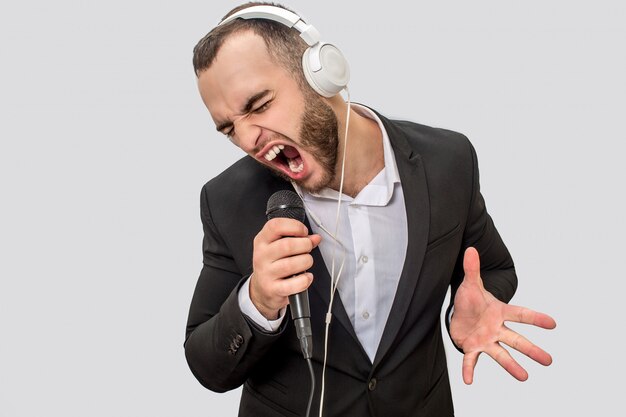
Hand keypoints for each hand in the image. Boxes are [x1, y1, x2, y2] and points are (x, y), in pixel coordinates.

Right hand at [250, 218, 321, 319]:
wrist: (262, 290)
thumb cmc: (273, 265)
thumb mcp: (279, 248)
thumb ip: (298, 240)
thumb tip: (315, 238)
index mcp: (262, 241)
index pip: (275, 226)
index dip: (294, 226)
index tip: (303, 232)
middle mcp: (261, 256)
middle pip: (287, 245)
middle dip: (305, 245)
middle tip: (308, 248)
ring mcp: (266, 273)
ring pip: (292, 264)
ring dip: (306, 262)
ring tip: (306, 262)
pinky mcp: (273, 289)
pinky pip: (295, 283)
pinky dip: (305, 279)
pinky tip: (306, 277)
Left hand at [450, 247, 556, 383]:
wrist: (458, 315)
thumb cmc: (470, 301)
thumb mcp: (470, 284)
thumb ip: (472, 269)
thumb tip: (470, 249)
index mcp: (500, 312)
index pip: (520, 314)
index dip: (536, 318)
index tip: (553, 323)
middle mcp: (497, 329)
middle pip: (516, 339)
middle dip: (531, 349)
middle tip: (548, 361)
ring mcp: (486, 340)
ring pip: (500, 354)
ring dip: (511, 366)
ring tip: (524, 378)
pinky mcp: (472, 348)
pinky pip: (471, 361)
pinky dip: (469, 370)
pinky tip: (469, 382)